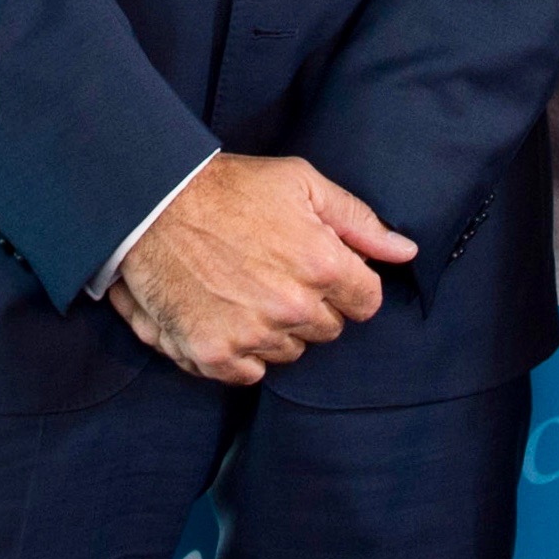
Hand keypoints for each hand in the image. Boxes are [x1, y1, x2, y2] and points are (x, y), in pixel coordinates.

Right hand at [112, 154, 416, 385]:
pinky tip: (227, 314)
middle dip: (313, 304)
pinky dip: (243, 351)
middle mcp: (292, 308)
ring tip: (248, 288)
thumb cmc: (230, 189)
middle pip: (329, 329)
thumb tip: (406, 252)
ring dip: (278, 328)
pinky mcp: (215, 355)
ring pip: (291, 351)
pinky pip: (251, 373)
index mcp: (322, 265)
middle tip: (278, 271)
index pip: (367, 302)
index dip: (349, 283)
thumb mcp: (302, 184)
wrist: (153, 206)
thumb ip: (359, 222)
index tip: (324, 269)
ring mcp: (252, 335)